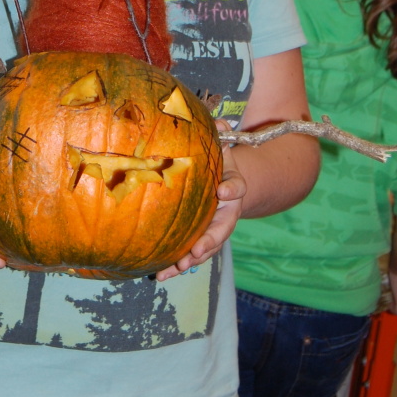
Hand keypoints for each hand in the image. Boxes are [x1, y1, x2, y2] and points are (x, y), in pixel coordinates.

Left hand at [155, 138, 246, 280]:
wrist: (215, 181)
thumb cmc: (215, 160)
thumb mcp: (219, 144)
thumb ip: (220, 133)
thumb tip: (218, 123)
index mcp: (232, 188)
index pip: (237, 187)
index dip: (232, 189)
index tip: (222, 191)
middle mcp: (224, 212)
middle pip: (221, 230)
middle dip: (209, 241)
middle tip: (197, 250)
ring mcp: (210, 228)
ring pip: (204, 248)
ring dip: (190, 260)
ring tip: (175, 269)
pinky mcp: (194, 238)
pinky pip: (186, 254)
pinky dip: (175, 265)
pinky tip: (160, 273)